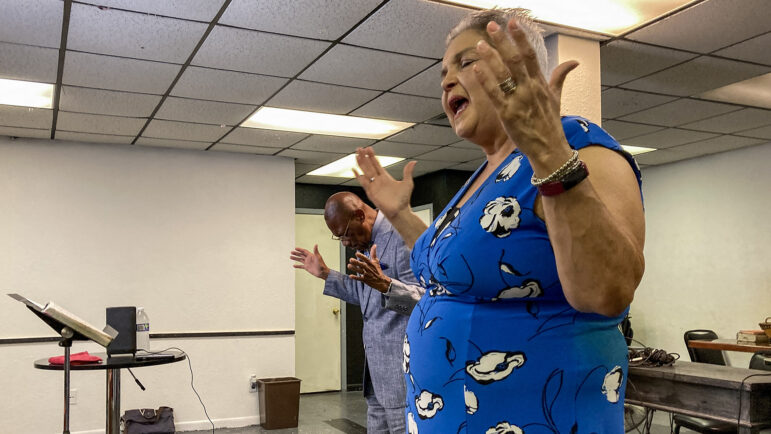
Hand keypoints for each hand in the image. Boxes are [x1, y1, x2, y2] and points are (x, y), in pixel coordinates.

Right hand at [290, 245, 329, 279]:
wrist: (322, 272)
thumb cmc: (321, 264)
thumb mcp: (318, 257)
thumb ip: (316, 251)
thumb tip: (316, 244)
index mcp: (311, 255)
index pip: (304, 251)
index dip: (300, 249)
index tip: (295, 248)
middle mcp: (308, 259)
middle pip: (301, 255)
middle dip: (296, 253)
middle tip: (291, 252)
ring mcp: (307, 263)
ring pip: (300, 260)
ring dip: (295, 258)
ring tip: (290, 257)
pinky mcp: (307, 267)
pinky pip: (301, 266)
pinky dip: (297, 266)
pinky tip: (293, 266)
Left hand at [347, 244, 390, 292]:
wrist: (381, 282)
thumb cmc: (377, 270)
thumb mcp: (376, 261)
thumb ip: (374, 253)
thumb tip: (374, 245)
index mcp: (371, 264)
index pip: (366, 259)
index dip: (361, 256)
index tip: (356, 253)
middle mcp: (369, 269)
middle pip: (362, 265)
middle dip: (356, 262)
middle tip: (350, 259)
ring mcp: (367, 275)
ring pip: (360, 271)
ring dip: (354, 269)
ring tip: (348, 266)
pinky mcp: (365, 280)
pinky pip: (359, 279)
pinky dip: (355, 277)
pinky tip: (350, 275)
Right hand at [353, 147, 415, 220]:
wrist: (399, 211)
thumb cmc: (403, 199)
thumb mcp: (407, 183)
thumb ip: (407, 172)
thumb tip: (413, 162)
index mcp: (386, 177)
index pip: (377, 164)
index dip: (372, 156)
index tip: (369, 148)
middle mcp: (378, 180)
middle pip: (369, 166)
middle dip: (364, 157)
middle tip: (359, 148)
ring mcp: (373, 186)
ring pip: (365, 172)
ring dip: (360, 163)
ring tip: (356, 155)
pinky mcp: (371, 192)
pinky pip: (363, 182)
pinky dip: (358, 176)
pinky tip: (354, 169)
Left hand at [471, 19, 578, 171]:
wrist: (550, 149)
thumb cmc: (550, 124)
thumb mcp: (557, 98)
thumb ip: (560, 77)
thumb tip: (573, 62)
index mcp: (540, 84)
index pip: (530, 55)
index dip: (521, 38)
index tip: (513, 23)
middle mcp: (530, 89)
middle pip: (515, 59)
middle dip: (503, 41)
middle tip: (492, 26)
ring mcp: (519, 101)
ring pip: (503, 74)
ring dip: (490, 57)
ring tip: (480, 44)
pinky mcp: (508, 114)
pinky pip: (495, 94)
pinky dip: (486, 80)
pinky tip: (476, 68)